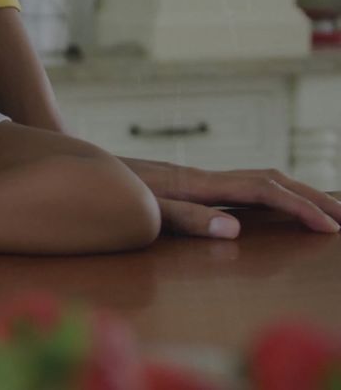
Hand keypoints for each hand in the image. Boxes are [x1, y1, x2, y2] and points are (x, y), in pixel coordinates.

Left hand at [120, 157, 340, 238]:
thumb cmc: (107, 191)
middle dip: (310, 197)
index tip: (329, 226)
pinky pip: (240, 186)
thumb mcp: (143, 210)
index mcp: (197, 183)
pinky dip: (269, 193)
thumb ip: (186, 219)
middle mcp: (202, 177)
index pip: (262, 192)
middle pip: (270, 180)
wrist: (79, 165)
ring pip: (258, 179)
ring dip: (294, 193)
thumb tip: (235, 229)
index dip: (298, 208)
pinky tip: (274, 206)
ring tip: (325, 210)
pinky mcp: (186, 184)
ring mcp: (195, 178)